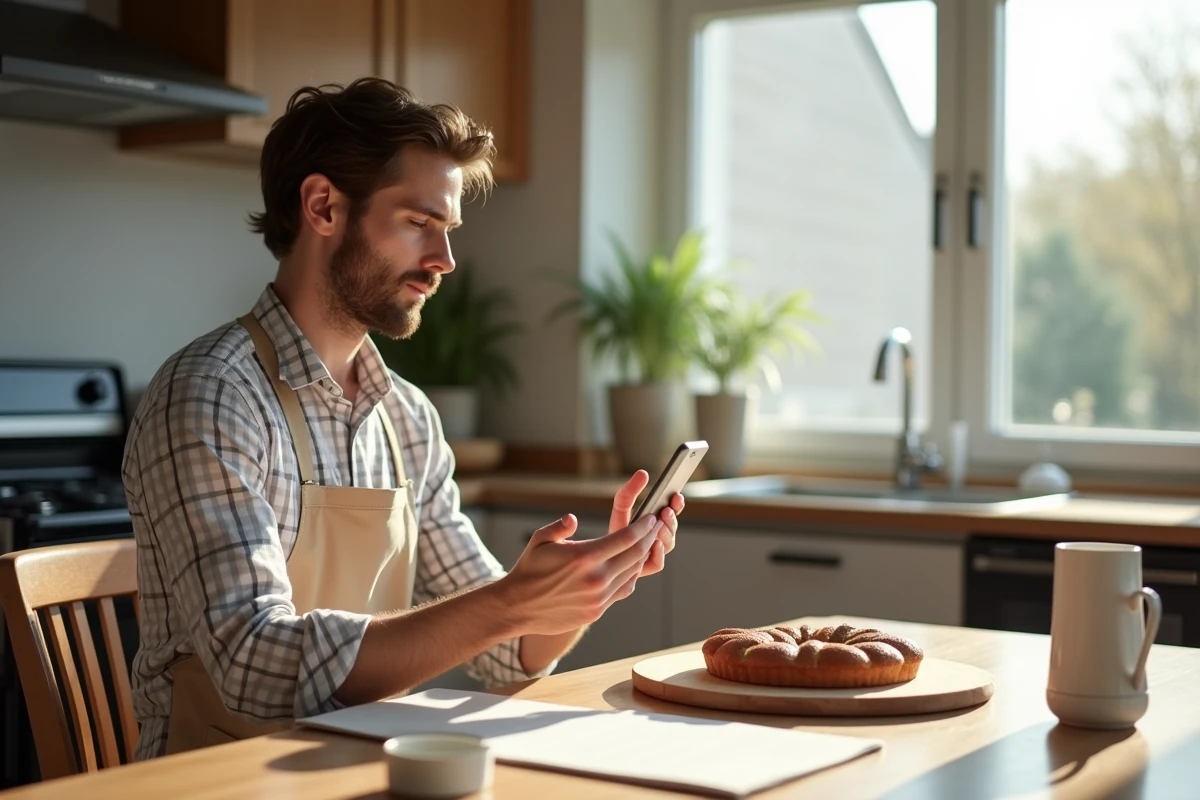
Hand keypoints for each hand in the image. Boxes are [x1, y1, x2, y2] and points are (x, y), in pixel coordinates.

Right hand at [498, 512, 659, 635]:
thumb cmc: (529, 569)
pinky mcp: (598, 611)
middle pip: (635, 554)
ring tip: (647, 543)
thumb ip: (560, 527)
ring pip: (632, 573)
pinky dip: (631, 575)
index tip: (651, 518)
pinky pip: (624, 590)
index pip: (626, 538)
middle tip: (657, 526)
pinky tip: (631, 565)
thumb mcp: (540, 540)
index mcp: (584, 557)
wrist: (518, 607)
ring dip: (643, 556)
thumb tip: (574, 518)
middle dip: (649, 538)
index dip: (643, 526)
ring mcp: (599, 597)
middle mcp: (596, 578)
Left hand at [608, 470, 684, 580]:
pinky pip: (657, 564)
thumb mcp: (620, 508)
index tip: (676, 494)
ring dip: (666, 533)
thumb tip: (643, 473)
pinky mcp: (643, 569)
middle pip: (672, 528)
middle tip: (666, 509)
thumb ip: (629, 493)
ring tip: (658, 523)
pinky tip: (653, 542)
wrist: (595, 562)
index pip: (673, 512)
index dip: (677, 504)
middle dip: (672, 517)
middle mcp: (657, 538)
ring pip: (668, 544)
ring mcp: (652, 554)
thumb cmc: (613, 532)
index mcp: (655, 522)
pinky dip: (658, 553)